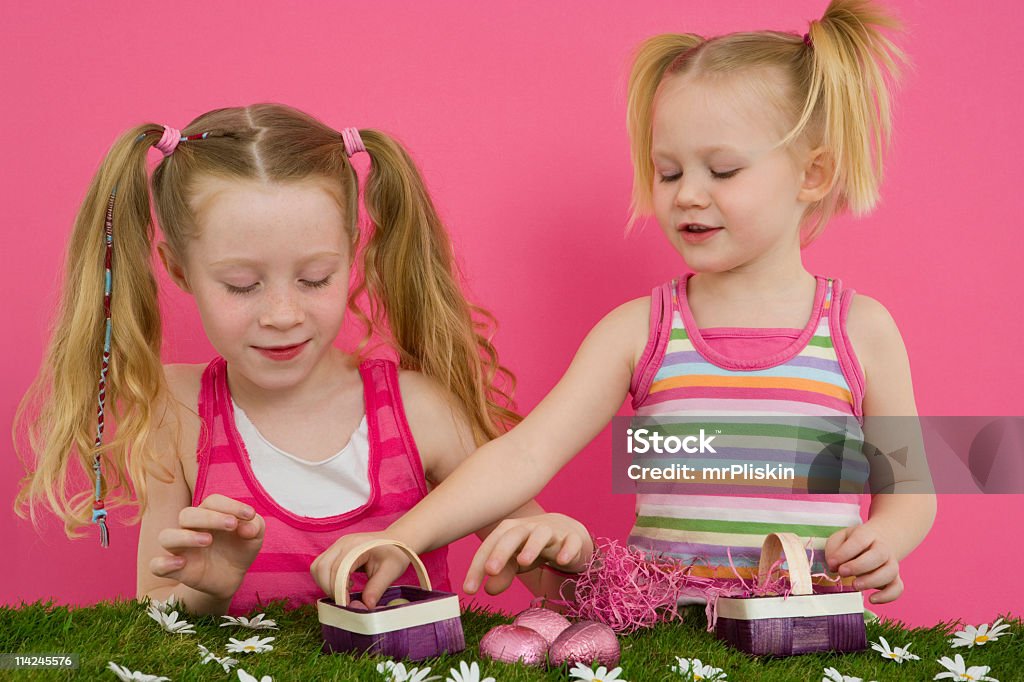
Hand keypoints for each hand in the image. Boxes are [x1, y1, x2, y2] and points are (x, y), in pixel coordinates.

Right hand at [149, 494, 264, 601]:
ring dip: (185, 537)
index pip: (212, 501)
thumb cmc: (240, 548)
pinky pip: (156, 565)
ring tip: (208, 541)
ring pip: (166, 536)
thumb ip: (255, 526)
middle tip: (232, 525)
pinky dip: (164, 563)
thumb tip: (248, 527)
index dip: (231, 505)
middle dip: (210, 517)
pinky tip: (182, 563)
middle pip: (187, 514)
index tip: (250, 515)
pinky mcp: (175, 570)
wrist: (233, 577)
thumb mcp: (254, 537)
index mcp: (210, 514)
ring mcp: (181, 549)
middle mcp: (191, 528)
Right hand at [311, 532, 411, 608]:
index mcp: (356, 545)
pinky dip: (326, 579)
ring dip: (325, 584)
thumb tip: (365, 607)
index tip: (348, 603)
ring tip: (343, 593)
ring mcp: (337, 545)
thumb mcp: (391, 571)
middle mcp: (342, 543)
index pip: (336, 569)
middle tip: (344, 601)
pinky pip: (321, 566)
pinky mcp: (336, 551)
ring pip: (317, 567)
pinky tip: (345, 585)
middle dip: (328, 588)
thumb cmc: (395, 553)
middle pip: (320, 567)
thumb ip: (377, 588)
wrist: (398, 539)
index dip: (339, 589)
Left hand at [465, 513, 593, 595]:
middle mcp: (529, 528)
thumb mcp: (515, 562)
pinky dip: (567, 550)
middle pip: (513, 535)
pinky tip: (561, 561)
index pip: (490, 545)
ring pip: (541, 534)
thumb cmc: (535, 549)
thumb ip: (502, 574)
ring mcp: (552, 532)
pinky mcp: (572, 539)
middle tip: (491, 570)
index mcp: (510, 531)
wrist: (569, 535)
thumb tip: (488, 589)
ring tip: (523, 562)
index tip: (469, 590)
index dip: (477, 566)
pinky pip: (570, 542)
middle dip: (501, 551)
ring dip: (532, 546)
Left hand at [825, 524, 902, 603]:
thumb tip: (832, 565)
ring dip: (872, 581)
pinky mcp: (895, 578)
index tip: (832, 563)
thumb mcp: (841, 538)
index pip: (859, 540)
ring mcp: (891, 563)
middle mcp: (883, 548)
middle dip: (859, 566)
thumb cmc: (855, 543)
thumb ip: (833, 548)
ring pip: (890, 572)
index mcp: (867, 535)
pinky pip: (897, 588)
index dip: (845, 552)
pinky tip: (872, 599)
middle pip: (878, 555)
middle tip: (842, 572)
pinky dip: (887, 596)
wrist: (880, 542)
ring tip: (855, 586)